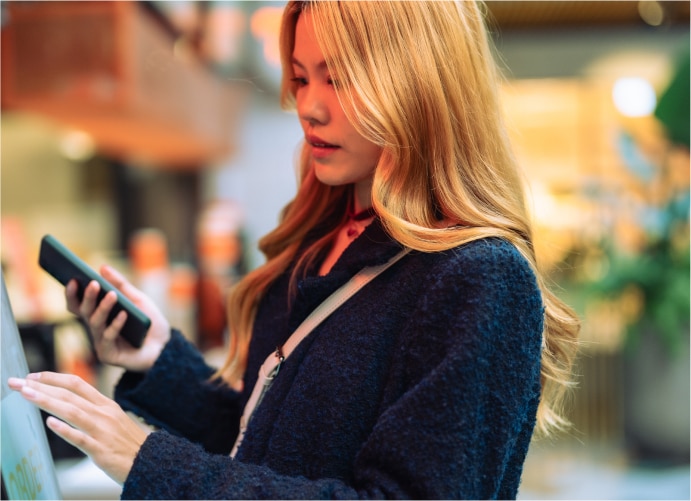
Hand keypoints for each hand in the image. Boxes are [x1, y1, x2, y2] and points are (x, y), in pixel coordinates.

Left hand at [8, 372, 149, 484]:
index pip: (77, 384)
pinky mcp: (101, 450)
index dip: (54, 378)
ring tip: (26, 394)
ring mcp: (102, 431)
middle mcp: (104, 414)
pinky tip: (50, 423)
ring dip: (47, 401)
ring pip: (72, 411)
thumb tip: (68, 405)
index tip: (33, 376)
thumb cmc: (129, 443)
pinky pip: (80, 438)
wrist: (151, 461)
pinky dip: (65, 430)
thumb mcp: (114, 419)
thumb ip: (93, 411)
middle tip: (17, 382)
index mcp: (106, 405)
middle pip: (69, 395)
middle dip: (41, 387)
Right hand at [65, 265, 170, 371]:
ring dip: (103, 308)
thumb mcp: (137, 299)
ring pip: (95, 323)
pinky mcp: (108, 355)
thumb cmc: (149, 322)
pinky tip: (124, 314)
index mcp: (99, 315)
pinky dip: (116, 325)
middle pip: (85, 312)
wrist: (166, 346)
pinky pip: (108, 338)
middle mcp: (96, 329)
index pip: (78, 305)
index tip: (73, 279)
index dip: (72, 294)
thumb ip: (121, 285)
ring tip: (112, 294)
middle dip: (88, 297)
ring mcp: (101, 343)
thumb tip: (103, 267)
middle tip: (94, 283)